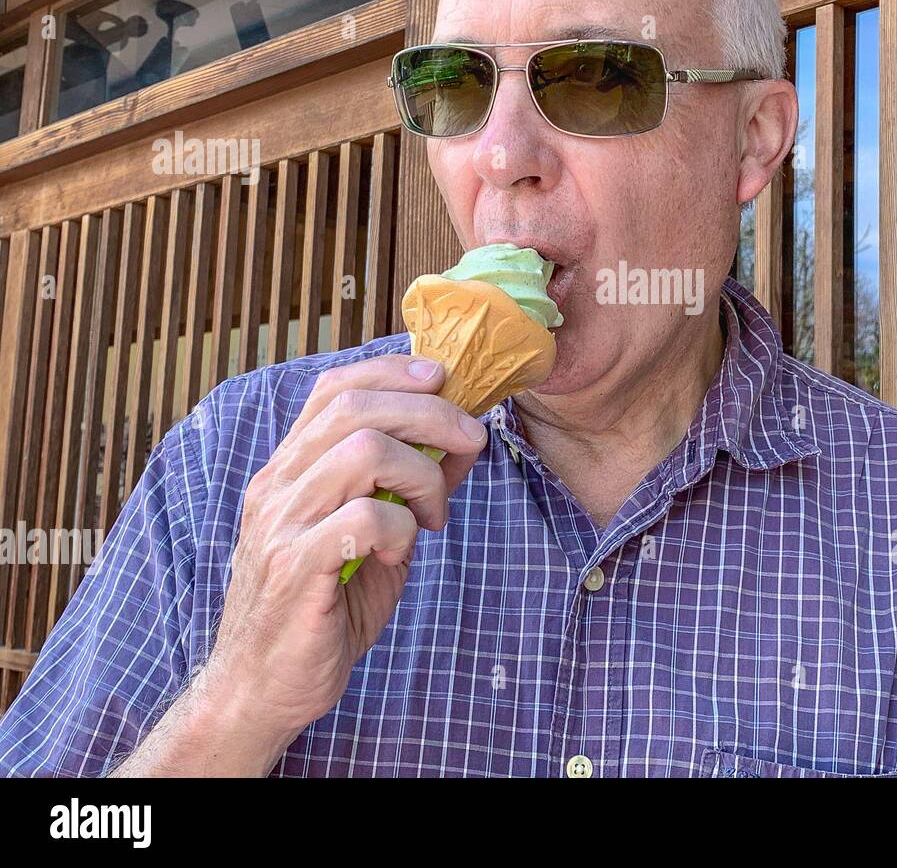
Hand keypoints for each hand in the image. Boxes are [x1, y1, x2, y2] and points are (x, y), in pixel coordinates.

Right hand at [200, 355, 488, 741]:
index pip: (333, 388)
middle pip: (355, 406)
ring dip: (421, 473)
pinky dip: (400, 528)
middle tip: (470, 441)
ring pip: (362, 452)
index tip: (443, 377)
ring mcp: (282, 524)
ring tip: (433, 515)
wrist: (263, 689)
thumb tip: (461, 442)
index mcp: (291, 469)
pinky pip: (362, 519)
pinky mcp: (295, 569)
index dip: (391, 371)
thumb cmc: (325, 609)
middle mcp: (278, 485)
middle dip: (429, 412)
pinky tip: (401, 552)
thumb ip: (410, 487)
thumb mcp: (378, 538)